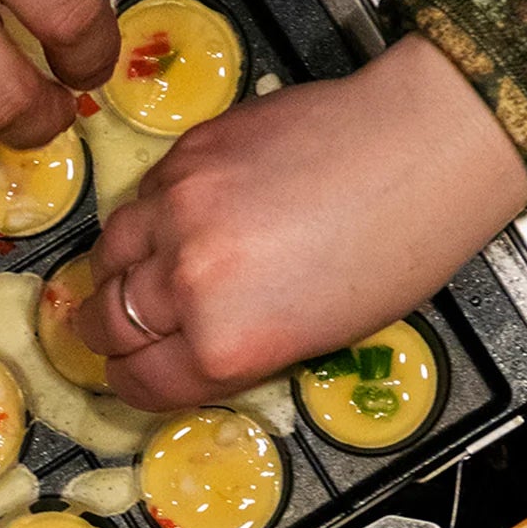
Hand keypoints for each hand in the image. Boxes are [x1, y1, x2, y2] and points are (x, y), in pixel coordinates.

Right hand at [74, 35, 526, 409]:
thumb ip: (234, 350)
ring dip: (121, 271)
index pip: (136, 382)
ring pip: (107, 256)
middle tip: (127, 327)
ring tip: (148, 269)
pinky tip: (188, 216)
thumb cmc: (397, 248)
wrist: (423, 145)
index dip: (132, 382)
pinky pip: (139, 198)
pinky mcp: (183, 155)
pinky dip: (151, 215)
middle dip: (111, 332)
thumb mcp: (317, 337)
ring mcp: (177, 211)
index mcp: (225, 345)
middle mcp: (187, 283)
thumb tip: (184, 349)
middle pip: (103, 323)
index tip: (138, 374)